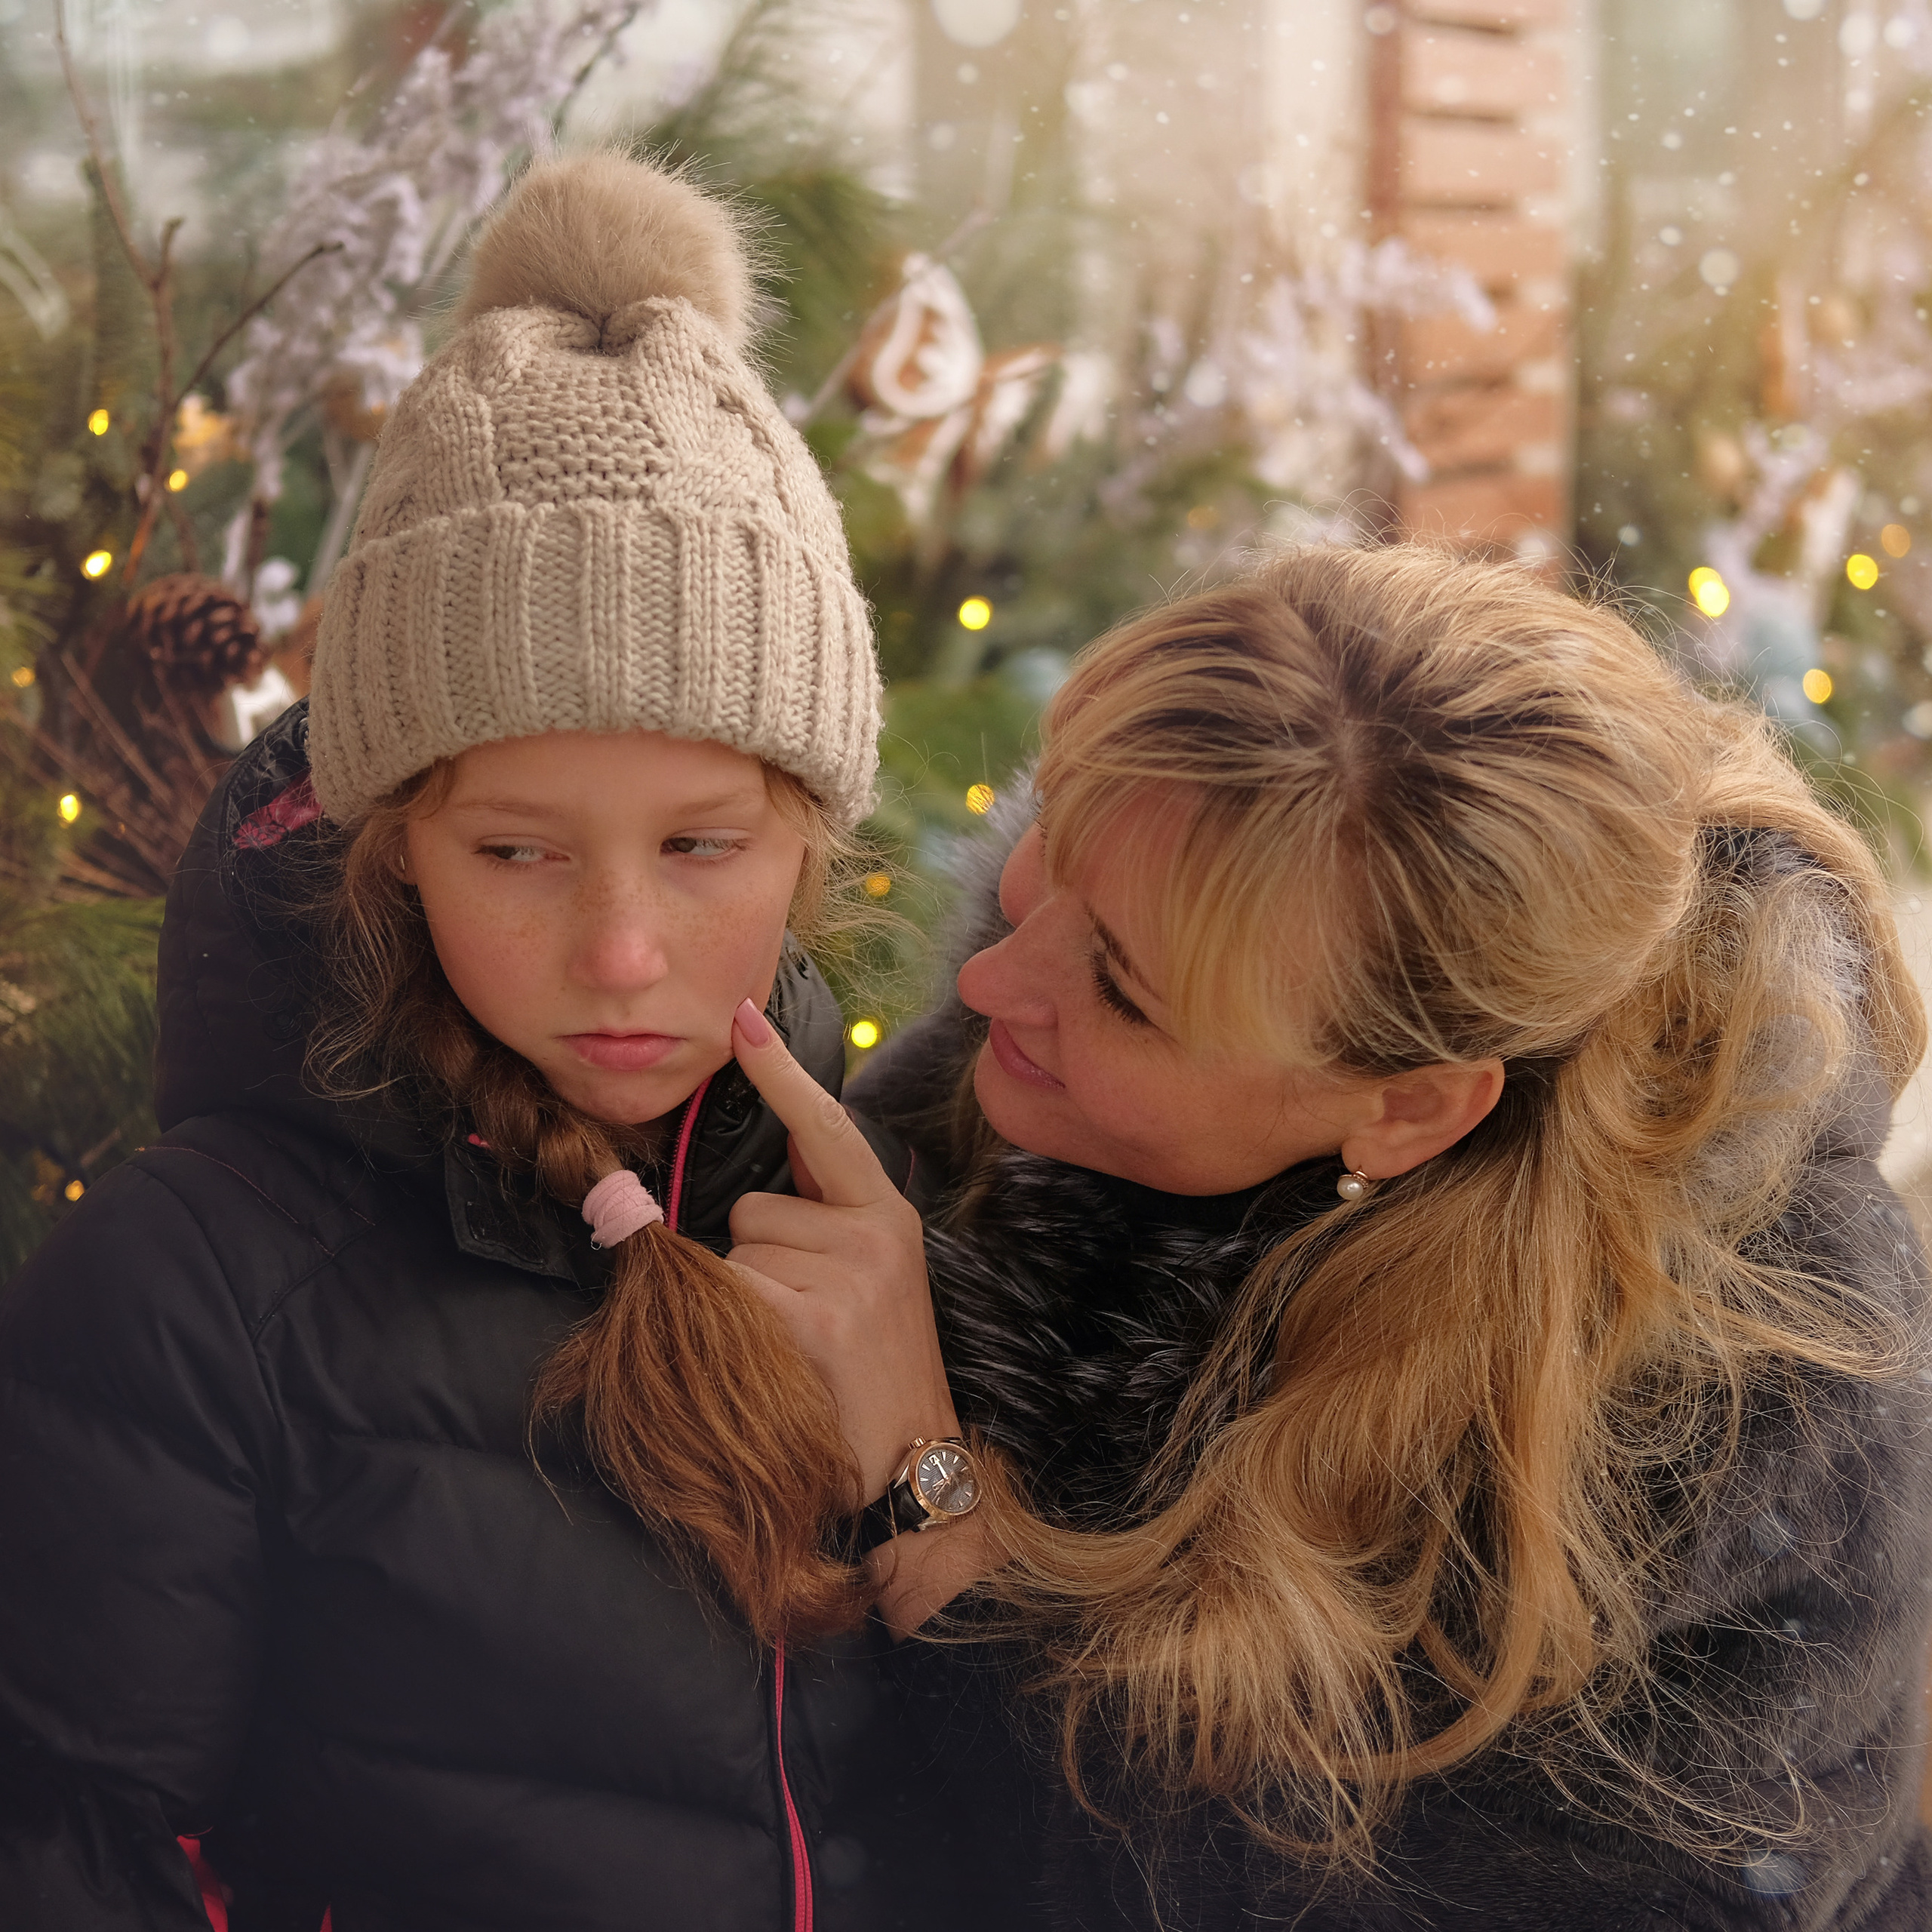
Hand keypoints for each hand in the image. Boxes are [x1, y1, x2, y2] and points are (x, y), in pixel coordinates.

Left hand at [726, 999, 960, 1505]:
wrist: (912, 1469)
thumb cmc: (876, 1376)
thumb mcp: (869, 1282)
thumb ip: (823, 1224)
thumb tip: (757, 1178)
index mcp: (887, 1216)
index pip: (826, 1128)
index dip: (779, 1073)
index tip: (742, 1018)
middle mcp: (875, 1233)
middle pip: (754, 1207)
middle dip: (756, 1258)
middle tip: (804, 1319)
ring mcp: (849, 1275)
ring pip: (737, 1253)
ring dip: (746, 1298)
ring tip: (799, 1347)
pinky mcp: (815, 1318)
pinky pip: (731, 1293)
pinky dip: (736, 1327)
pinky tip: (783, 1363)